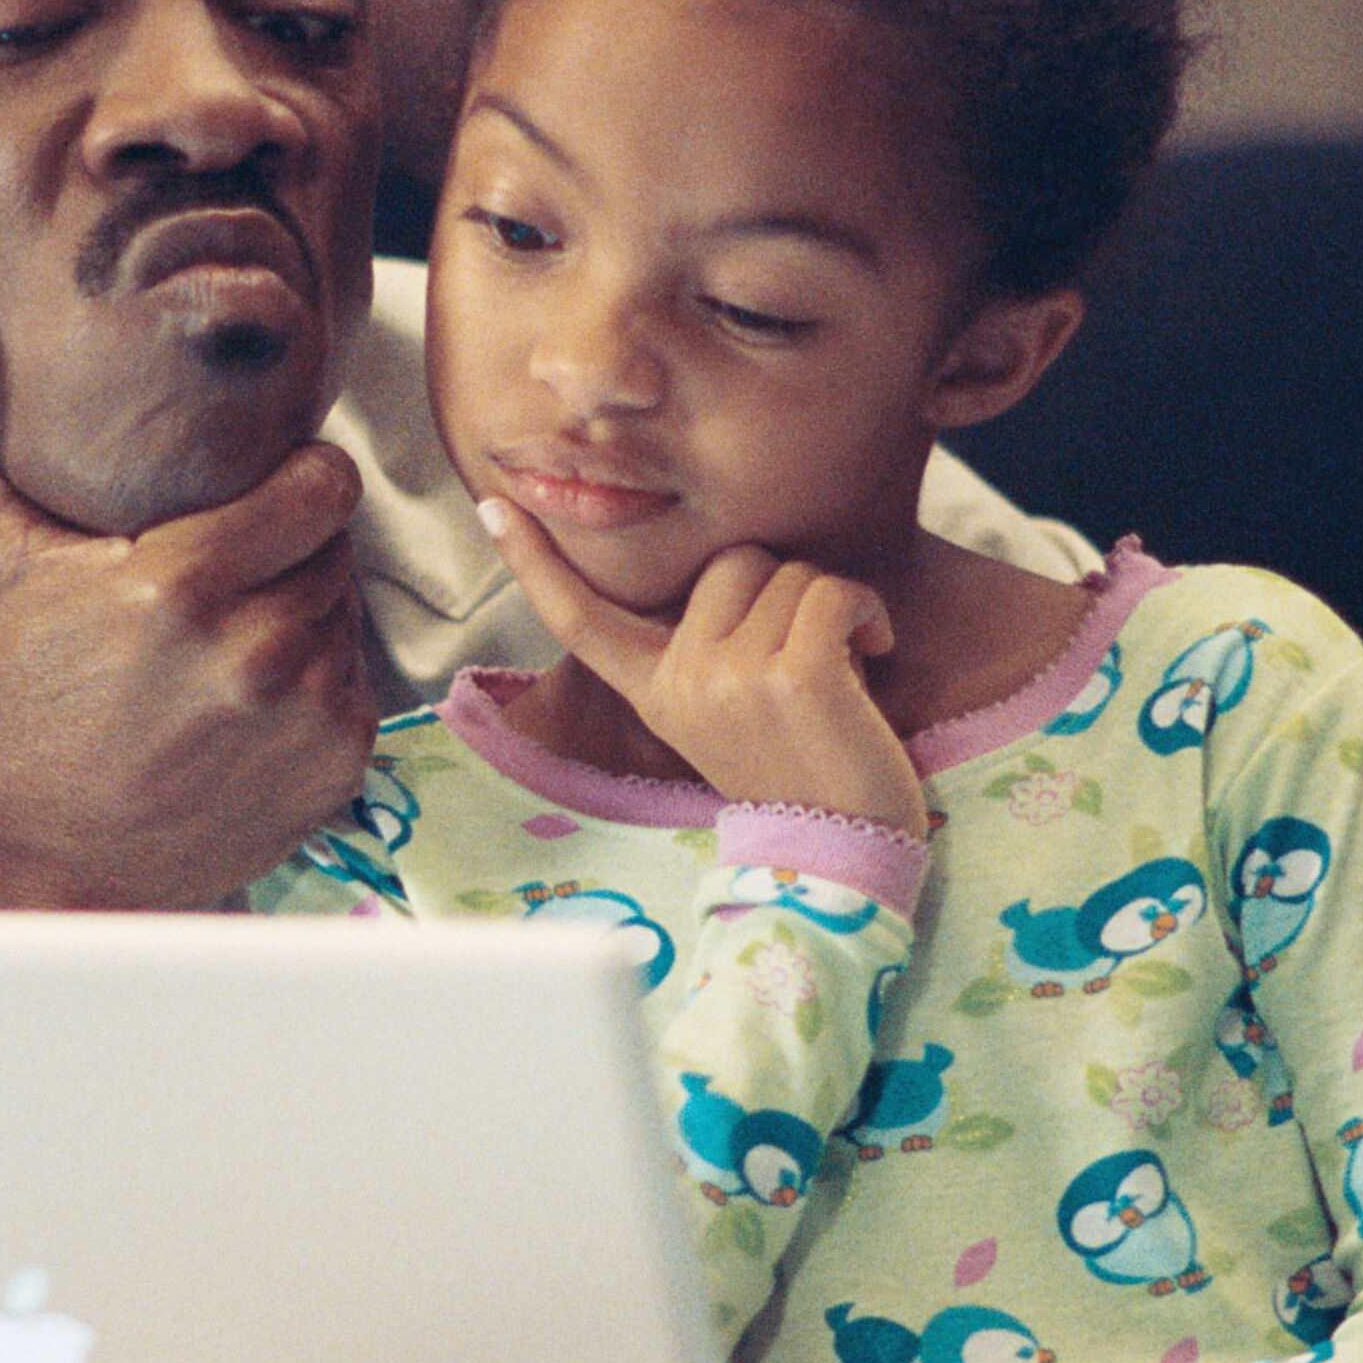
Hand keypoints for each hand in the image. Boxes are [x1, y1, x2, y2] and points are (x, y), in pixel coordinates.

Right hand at [0, 302, 374, 907]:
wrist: (45, 850)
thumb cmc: (16, 694)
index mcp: (183, 585)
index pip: (322, 485)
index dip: (297, 481)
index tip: (258, 495)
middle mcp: (257, 653)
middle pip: (332, 549)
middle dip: (288, 550)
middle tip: (221, 576)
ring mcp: (305, 717)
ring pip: (347, 614)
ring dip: (303, 615)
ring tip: (224, 641)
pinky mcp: (338, 770)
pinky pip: (360, 685)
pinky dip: (316, 687)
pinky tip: (244, 703)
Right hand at [480, 501, 924, 827]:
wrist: (845, 854)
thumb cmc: (805, 770)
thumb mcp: (725, 713)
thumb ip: (707, 650)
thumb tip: (723, 573)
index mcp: (655, 692)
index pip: (579, 620)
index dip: (532, 562)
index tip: (488, 508)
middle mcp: (681, 682)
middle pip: (730, 560)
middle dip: (782, 588)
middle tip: (806, 650)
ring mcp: (731, 677)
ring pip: (787, 571)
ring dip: (832, 603)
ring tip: (844, 664)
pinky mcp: (792, 674)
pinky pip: (831, 592)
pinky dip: (866, 613)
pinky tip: (874, 654)